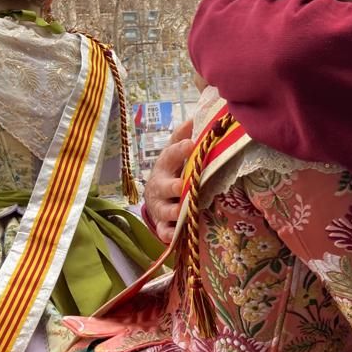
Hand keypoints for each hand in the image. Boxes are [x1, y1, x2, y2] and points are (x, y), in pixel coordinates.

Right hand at [145, 119, 193, 241]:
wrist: (155, 197)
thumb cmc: (171, 170)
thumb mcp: (174, 152)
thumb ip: (183, 135)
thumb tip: (196, 115)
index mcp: (165, 166)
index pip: (171, 155)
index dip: (180, 150)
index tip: (192, 144)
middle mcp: (160, 186)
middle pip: (165, 186)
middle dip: (173, 186)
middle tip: (182, 185)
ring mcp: (161, 206)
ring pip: (166, 210)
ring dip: (174, 211)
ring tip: (182, 210)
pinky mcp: (163, 224)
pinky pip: (165, 231)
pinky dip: (169, 234)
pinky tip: (174, 236)